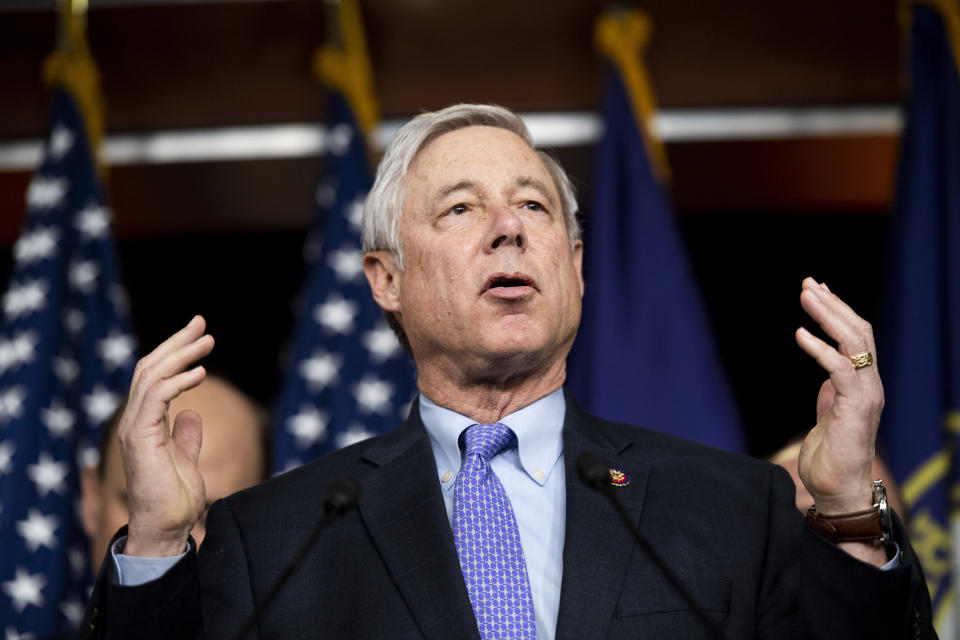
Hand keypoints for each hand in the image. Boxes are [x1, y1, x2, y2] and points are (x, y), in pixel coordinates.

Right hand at [118, 316, 214, 556]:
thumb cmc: (174, 499)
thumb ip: (186, 437)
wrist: (167, 528)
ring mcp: (135, 429)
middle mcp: (134, 421)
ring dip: (180, 355)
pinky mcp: (142, 439)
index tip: (199, 335)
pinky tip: (199, 372)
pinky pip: (156, 398)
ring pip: (151, 377)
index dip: (174, 352)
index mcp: (144, 422)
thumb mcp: (186, 459)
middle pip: (150, 368)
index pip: (154, 376)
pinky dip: (177, 381)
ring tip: (206, 342)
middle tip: (201, 324)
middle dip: (177, 343)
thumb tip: (192, 415)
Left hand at [794, 278, 882, 514]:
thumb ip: (830, 390)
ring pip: (854, 342)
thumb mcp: (828, 412)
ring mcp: (866, 394)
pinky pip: (840, 369)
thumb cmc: (831, 454)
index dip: (838, 310)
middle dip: (833, 304)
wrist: (837, 488)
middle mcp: (870, 384)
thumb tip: (825, 372)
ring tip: (807, 295)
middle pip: (858, 331)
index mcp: (863, 383)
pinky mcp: (854, 407)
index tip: (817, 289)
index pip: (857, 336)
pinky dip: (820, 349)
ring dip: (829, 315)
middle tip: (808, 284)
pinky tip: (800, 334)